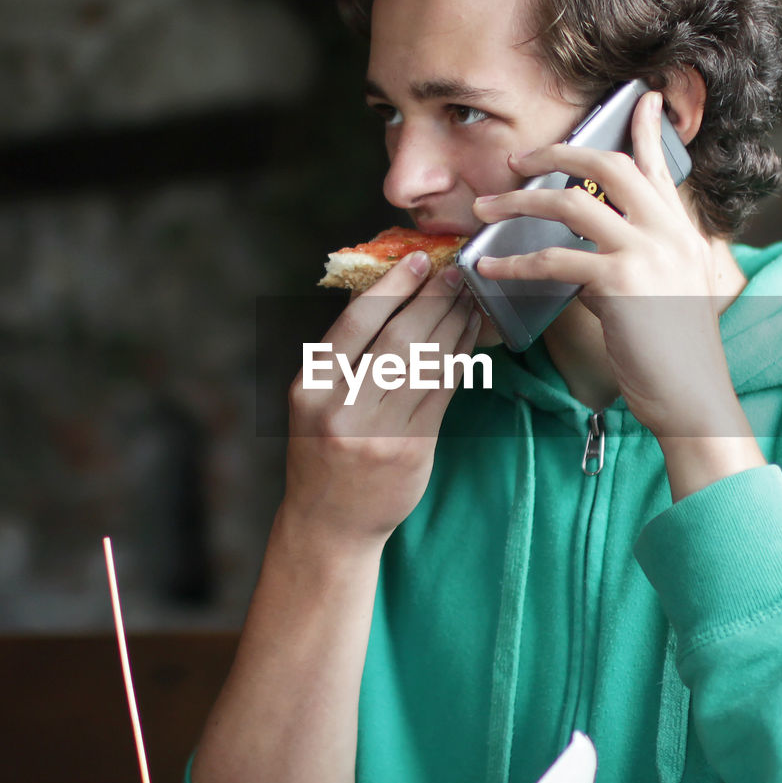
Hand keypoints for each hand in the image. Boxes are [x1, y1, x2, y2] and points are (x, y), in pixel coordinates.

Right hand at [285, 253, 479, 543]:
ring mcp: (379, 432)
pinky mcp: (412, 450)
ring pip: (427, 364)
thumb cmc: (322, 450)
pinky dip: (460, 360)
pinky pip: (443, 393)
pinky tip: (471, 338)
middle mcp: (342, 408)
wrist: (329, 522)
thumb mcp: (313, 400)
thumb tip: (390, 295)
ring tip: (470, 299)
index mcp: (310, 387)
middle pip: (399, 339)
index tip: (418, 261)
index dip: (392, 287)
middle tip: (458, 273)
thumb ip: (342, 357)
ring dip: (455, 325)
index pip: (356, 323)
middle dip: (433, 299)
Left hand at [472, 91, 740, 443]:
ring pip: (573, 203)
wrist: (694, 398)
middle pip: (609, 166)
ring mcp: (648, 253)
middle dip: (558, 154)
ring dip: (520, 203)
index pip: (661, 168)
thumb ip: (633, 267)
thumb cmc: (674, 358)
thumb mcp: (668, 297)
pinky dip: (516, 263)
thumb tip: (586, 262)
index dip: (648, 130)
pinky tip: (491, 267)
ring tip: (485, 209)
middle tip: (519, 160)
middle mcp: (669, 233)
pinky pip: (555, 260)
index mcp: (682, 234)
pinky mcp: (623, 283)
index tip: (644, 99)